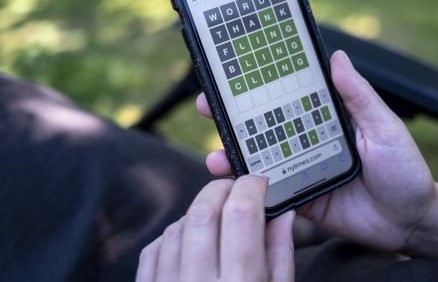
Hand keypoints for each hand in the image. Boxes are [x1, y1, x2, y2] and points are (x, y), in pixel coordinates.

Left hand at [136, 175, 295, 281]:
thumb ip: (280, 255)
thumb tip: (282, 213)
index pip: (241, 214)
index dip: (250, 187)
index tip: (258, 182)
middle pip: (204, 212)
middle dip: (222, 190)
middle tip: (235, 191)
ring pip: (177, 226)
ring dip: (199, 213)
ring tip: (217, 223)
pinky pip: (154, 249)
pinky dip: (174, 237)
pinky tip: (192, 245)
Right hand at [197, 50, 435, 251]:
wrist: (411, 222)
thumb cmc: (405, 170)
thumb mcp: (384, 128)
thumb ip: (358, 96)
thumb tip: (338, 57)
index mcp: (327, 119)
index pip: (289, 97)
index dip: (263, 85)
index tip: (235, 73)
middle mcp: (309, 141)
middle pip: (265, 125)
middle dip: (234, 116)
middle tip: (208, 105)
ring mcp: (302, 170)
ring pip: (261, 158)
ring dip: (235, 154)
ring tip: (216, 153)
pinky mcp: (301, 199)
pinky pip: (270, 192)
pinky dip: (250, 189)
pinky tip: (233, 185)